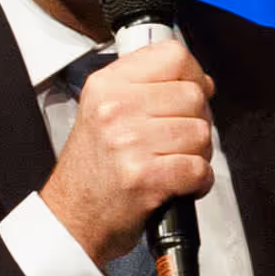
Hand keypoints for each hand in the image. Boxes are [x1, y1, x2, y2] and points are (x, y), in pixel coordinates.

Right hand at [40, 37, 212, 264]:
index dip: (193, 76)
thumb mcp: (103, 112)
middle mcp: (115, 108)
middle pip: (193, 96)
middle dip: (197, 122)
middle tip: (178, 142)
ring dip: (198, 155)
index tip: (188, 96)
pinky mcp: (144, 177)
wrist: (72, 220)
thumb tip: (202, 82)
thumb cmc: (92, 171)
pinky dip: (198, 182)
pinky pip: (198, 169)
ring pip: (201, 133)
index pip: (173, 55)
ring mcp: (129, 142)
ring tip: (174, 164)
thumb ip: (147, 88)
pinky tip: (178, 185)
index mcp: (106, 85)